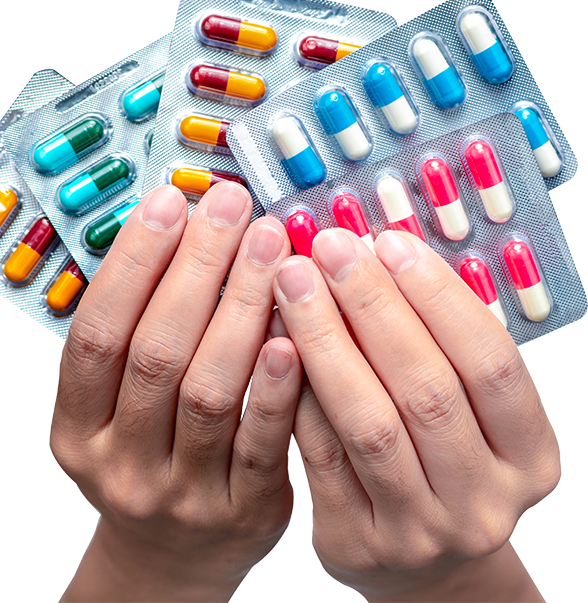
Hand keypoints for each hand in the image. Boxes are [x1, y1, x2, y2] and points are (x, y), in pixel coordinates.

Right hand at [50, 182, 300, 602]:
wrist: (171, 556)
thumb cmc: (148, 464)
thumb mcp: (114, 413)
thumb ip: (138, 339)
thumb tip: (180, 241)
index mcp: (80, 429)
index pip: (97, 334)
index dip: (133, 263)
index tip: (170, 205)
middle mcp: (124, 461)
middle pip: (157, 353)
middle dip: (196, 269)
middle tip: (231, 210)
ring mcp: (183, 489)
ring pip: (209, 391)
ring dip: (240, 309)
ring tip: (268, 247)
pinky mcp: (241, 509)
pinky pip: (260, 442)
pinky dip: (274, 385)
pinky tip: (290, 331)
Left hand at [272, 228, 559, 602]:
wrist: (424, 562)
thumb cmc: (443, 468)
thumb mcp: (469, 414)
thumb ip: (438, 349)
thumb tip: (380, 260)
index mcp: (527, 457)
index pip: (491, 364)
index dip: (439, 297)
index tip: (390, 244)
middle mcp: (479, 500)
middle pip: (424, 389)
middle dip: (372, 306)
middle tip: (331, 249)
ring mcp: (417, 529)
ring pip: (367, 422)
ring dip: (326, 340)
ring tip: (296, 283)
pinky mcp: (355, 542)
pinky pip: (320, 455)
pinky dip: (298, 392)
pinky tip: (278, 341)